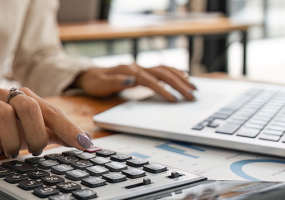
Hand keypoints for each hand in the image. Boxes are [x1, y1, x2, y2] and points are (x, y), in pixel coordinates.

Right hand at [0, 87, 92, 157]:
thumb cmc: (0, 129)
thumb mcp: (29, 132)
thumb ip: (54, 133)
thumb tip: (84, 140)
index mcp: (26, 98)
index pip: (52, 112)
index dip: (69, 128)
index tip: (85, 144)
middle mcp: (7, 96)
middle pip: (29, 107)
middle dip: (36, 133)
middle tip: (34, 151)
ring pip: (4, 113)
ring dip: (12, 138)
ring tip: (10, 153)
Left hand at [74, 64, 196, 101]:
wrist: (89, 74)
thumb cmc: (94, 82)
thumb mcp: (100, 84)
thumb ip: (115, 82)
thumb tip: (132, 81)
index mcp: (128, 71)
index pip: (149, 80)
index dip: (162, 89)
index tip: (174, 100)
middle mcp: (137, 67)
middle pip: (162, 73)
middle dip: (179, 85)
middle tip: (192, 96)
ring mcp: (141, 68)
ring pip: (165, 70)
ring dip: (181, 78)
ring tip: (194, 88)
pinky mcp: (143, 71)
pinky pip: (163, 70)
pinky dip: (176, 73)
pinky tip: (186, 78)